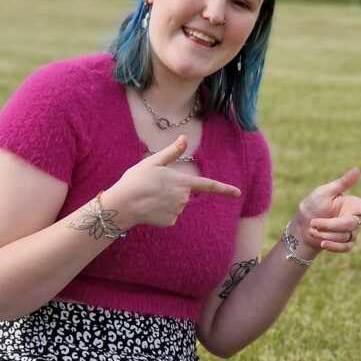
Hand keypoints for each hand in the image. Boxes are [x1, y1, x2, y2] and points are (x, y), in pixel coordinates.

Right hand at [105, 136, 240, 227]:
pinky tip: (150, 208)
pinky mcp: (170, 221)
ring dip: (166, 200)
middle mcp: (184, 198)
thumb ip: (172, 152)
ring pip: (177, 204)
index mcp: (182, 182)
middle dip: (173, 189)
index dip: (224, 189)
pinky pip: (170, 215)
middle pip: (184, 192)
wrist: (123, 205)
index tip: (237, 193)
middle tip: (153, 186)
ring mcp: (178, 211)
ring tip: (149, 196)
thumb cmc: (136, 180)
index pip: (209, 185)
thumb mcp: (153, 162)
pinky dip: (161, 211)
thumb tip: (184, 138)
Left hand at [297, 167, 360, 253]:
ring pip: (345, 237)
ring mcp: (353, 233)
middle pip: (349, 225)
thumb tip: (357, 170)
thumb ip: (342, 183)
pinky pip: (345, 248)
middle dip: (329, 225)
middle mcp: (357, 219)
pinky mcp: (347, 244)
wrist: (302, 226)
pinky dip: (331, 246)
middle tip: (313, 222)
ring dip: (325, 234)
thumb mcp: (325, 192)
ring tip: (314, 228)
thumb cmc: (313, 205)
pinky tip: (322, 242)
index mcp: (355, 204)